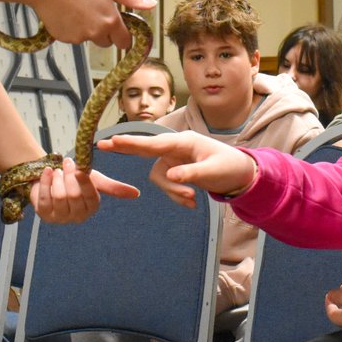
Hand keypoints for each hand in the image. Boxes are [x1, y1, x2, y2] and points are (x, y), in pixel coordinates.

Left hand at [27, 157, 138, 223]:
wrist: (52, 177)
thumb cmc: (76, 179)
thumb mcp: (95, 180)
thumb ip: (114, 187)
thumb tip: (137, 194)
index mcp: (91, 208)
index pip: (90, 196)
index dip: (84, 181)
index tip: (79, 168)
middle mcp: (77, 216)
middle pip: (73, 195)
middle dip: (69, 176)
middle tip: (68, 162)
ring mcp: (60, 218)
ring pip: (59, 196)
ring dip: (57, 178)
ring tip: (57, 170)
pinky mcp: (44, 215)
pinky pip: (44, 197)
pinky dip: (45, 181)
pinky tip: (48, 172)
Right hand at [30, 0, 154, 48]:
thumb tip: (152, 5)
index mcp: (110, 21)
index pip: (124, 41)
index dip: (123, 33)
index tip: (118, 24)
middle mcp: (95, 34)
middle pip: (106, 42)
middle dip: (104, 31)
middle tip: (95, 9)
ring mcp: (78, 38)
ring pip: (89, 38)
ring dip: (87, 29)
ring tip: (78, 7)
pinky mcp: (63, 38)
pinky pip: (73, 37)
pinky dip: (72, 28)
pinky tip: (67, 12)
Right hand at [97, 131, 256, 206]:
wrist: (239, 175)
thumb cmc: (229, 166)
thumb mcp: (213, 171)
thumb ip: (191, 173)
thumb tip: (170, 176)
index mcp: (184, 142)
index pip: (154, 143)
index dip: (133, 143)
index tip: (113, 140)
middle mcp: (175, 148)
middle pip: (145, 149)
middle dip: (126, 148)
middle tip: (102, 144)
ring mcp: (173, 160)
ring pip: (158, 178)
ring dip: (172, 192)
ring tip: (192, 199)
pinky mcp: (174, 171)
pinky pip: (167, 186)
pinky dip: (177, 196)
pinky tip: (192, 202)